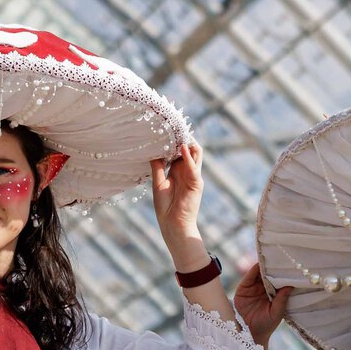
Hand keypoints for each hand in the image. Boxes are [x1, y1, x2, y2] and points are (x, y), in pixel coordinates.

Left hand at [148, 141, 208, 272]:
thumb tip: (153, 152)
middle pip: (189, 148)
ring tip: (179, 131)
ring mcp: (193, 176)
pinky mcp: (197, 183)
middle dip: (182, 137)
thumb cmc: (165, 207)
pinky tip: (182, 147)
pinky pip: (194, 166)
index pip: (178, 150)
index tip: (164, 129)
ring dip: (188, 142)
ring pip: (196, 153)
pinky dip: (189, 156)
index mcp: (178, 171)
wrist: (173, 225)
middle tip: (173, 124)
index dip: (173, 140)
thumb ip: (158, 167)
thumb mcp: (158, 183)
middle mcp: (187, 171)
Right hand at [232, 261, 293, 342]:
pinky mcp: (244, 287)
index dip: (283, 272)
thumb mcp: (277, 312)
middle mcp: (264, 288)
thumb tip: (291, 285)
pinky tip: (259, 263)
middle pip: (269, 273)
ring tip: (270, 256)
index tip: (290, 263)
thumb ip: (282, 299)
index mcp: (275, 293)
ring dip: (264, 264)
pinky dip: (254, 269)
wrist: (250, 333)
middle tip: (281, 255)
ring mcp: (254, 287)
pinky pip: (249, 276)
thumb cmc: (267, 324)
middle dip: (274, 265)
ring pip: (259, 272)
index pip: (279, 279)